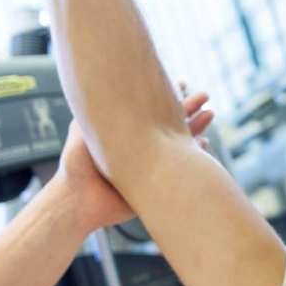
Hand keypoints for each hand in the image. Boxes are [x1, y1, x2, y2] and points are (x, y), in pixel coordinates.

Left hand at [57, 91, 214, 230]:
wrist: (77, 201)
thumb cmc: (76, 166)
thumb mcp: (84, 131)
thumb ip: (97, 113)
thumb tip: (109, 87)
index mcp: (129, 135)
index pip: (154, 112)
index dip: (168, 97)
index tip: (183, 83)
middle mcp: (143, 148)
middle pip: (172, 124)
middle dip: (189, 109)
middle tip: (204, 95)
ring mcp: (152, 166)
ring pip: (181, 144)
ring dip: (196, 128)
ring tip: (210, 114)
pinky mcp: (157, 186)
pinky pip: (181, 169)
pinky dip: (194, 156)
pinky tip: (203, 144)